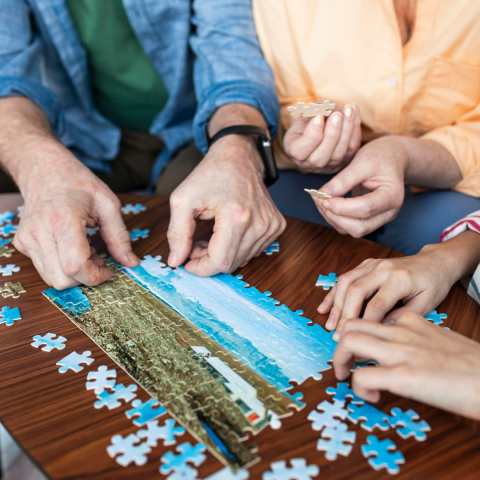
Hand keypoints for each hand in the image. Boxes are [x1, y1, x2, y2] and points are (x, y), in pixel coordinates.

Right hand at [14, 139, 138, 288]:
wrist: (45, 169)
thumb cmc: (77, 182)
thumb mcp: (108, 204)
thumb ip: (120, 236)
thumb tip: (131, 262)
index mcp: (62, 221)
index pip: (76, 267)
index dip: (96, 276)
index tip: (110, 270)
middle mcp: (39, 233)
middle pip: (62, 280)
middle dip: (86, 277)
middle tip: (99, 259)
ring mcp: (27, 239)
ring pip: (52, 278)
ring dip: (74, 273)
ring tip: (87, 250)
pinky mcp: (23, 244)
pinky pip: (45, 269)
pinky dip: (63, 266)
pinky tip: (73, 247)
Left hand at [166, 134, 285, 275]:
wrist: (238, 157)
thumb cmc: (210, 174)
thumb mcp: (182, 200)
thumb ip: (177, 233)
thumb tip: (176, 261)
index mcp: (237, 218)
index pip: (220, 262)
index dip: (201, 268)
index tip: (187, 260)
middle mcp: (259, 224)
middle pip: (231, 264)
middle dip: (209, 260)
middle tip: (195, 243)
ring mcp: (271, 226)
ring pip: (242, 259)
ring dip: (223, 254)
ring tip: (210, 235)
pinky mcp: (276, 226)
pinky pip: (254, 251)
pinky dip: (237, 247)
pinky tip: (227, 232)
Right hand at [284, 104, 360, 173]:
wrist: (319, 130)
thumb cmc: (308, 122)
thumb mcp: (304, 115)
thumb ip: (312, 112)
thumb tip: (326, 109)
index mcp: (295, 153)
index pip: (300, 151)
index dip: (311, 134)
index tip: (318, 117)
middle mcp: (310, 164)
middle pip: (320, 158)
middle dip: (331, 135)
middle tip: (336, 115)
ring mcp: (328, 166)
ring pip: (338, 154)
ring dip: (346, 130)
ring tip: (348, 109)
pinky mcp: (344, 162)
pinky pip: (351, 148)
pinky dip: (355, 128)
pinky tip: (355, 111)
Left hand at [313, 136, 407, 237]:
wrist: (392, 158)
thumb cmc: (380, 156)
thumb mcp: (362, 161)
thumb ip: (343, 179)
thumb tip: (323, 195)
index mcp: (392, 196)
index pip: (366, 208)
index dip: (342, 207)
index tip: (324, 198)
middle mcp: (388, 212)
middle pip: (360, 227)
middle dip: (335, 217)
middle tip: (319, 200)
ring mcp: (379, 219)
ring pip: (353, 231)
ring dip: (333, 219)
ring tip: (320, 201)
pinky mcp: (369, 220)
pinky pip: (349, 227)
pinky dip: (335, 219)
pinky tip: (326, 204)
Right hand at [318, 230, 479, 338]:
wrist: (434, 261)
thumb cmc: (433, 284)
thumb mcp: (427, 303)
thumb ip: (403, 316)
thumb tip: (379, 329)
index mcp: (400, 279)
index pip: (377, 304)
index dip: (366, 325)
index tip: (360, 342)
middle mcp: (382, 268)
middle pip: (356, 291)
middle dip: (345, 315)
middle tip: (337, 336)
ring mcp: (372, 264)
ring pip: (346, 282)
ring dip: (336, 305)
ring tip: (329, 325)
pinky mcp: (366, 264)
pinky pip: (345, 277)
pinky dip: (333, 293)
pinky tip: (324, 308)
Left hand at [333, 312, 479, 419]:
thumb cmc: (472, 365)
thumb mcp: (438, 340)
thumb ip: (416, 339)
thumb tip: (397, 352)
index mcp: (411, 322)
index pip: (370, 316)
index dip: (357, 332)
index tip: (359, 351)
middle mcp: (401, 332)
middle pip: (352, 325)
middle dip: (339, 344)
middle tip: (344, 363)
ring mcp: (401, 352)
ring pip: (349, 342)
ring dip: (340, 361)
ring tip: (347, 376)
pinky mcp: (404, 376)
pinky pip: (362, 377)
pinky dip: (359, 388)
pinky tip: (373, 397)